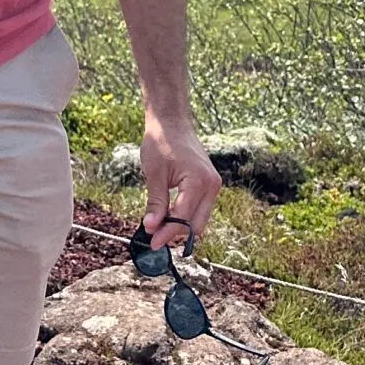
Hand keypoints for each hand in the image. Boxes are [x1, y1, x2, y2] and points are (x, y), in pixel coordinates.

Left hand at [137, 110, 219, 252]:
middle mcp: (211, 185)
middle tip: (154, 238)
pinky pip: (199, 208)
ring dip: (180, 226)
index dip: (166, 233)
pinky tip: (167, 217)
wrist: (171, 121)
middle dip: (175, 234)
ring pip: (199, 219)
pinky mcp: (208, 184)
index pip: (183, 219)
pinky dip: (185, 216)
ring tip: (158, 228)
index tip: (152, 243)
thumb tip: (151, 228)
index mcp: (199, 182)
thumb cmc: (161, 142)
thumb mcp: (155, 174)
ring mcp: (212, 185)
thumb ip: (155, 203)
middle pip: (197, 225)